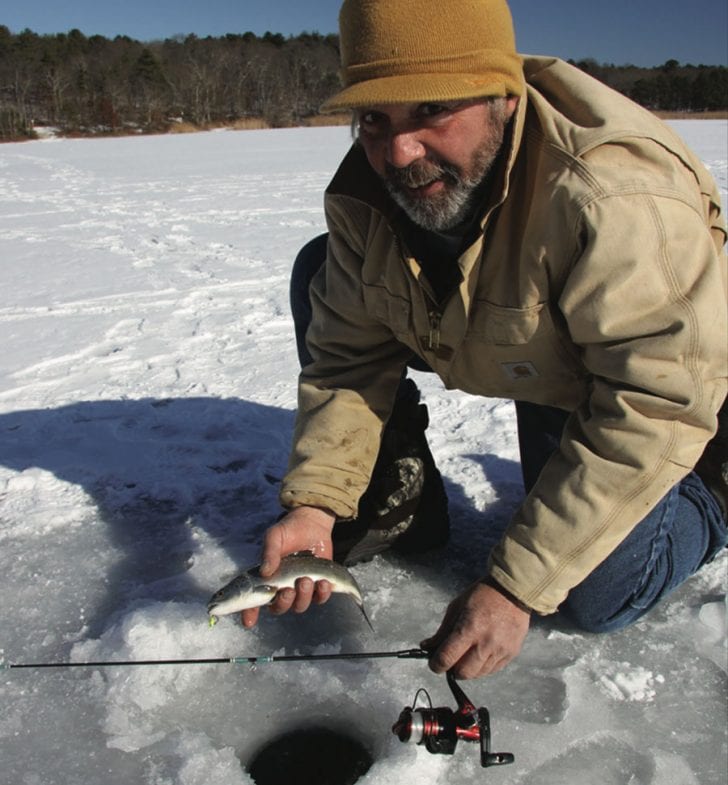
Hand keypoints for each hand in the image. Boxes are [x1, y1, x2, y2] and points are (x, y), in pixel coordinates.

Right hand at [241, 506, 335, 627]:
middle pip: (279, 608)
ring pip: (299, 606)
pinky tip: (324, 583)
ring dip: (303, 597)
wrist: (312, 523)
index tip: (248, 621)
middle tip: (288, 590)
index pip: (254, 601)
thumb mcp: (275, 537)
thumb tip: (265, 571)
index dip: (249, 613)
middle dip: (283, 603)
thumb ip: (270, 552)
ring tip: (306, 580)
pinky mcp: (318, 585)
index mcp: (267, 579)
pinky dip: (322, 594)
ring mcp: (300, 588)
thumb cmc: (289, 530)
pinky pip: (320, 598)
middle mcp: (282, 587)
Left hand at [420, 581, 529, 678]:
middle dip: (452, 669)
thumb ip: (443, 631)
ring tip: (467, 654)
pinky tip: (480, 652)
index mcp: (469, 628)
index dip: (436, 664)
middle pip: (463, 673)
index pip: (447, 658)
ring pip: (478, 674)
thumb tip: (427, 647)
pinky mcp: (511, 653)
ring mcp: (500, 650)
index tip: (434, 663)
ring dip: (468, 668)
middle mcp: (486, 643)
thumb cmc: (481, 595)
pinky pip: (492, 670)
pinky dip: (483, 666)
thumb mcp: (456, 607)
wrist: (513, 590)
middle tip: (451, 659)